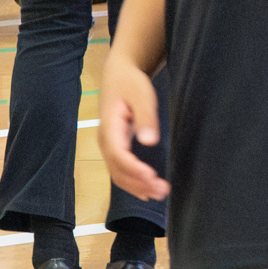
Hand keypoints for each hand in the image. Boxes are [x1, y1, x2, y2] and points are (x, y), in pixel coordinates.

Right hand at [96, 51, 170, 201]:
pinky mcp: (116, 148)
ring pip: (118, 174)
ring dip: (137, 187)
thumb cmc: (130, 82)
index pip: (118, 155)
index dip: (134, 169)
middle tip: (162, 191)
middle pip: (117, 170)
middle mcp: (105, 141)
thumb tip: (149, 140)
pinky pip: (120, 170)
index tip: (151, 177)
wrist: (118, 75)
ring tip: (159, 193)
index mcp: (109, 128)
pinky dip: (133, 182)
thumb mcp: (141, 93)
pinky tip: (147, 189)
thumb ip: (145, 116)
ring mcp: (109, 146)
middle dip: (138, 184)